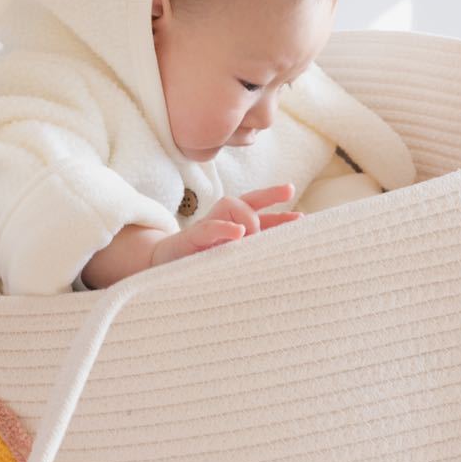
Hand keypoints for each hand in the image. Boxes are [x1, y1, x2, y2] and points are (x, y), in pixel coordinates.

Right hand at [150, 183, 302, 266]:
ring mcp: (206, 228)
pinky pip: (209, 228)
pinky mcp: (191, 238)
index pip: (258, 215)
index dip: (279, 215)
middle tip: (290, 191)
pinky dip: (224, 228)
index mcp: (231, 229)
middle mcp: (221, 222)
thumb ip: (249, 255)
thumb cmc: (196, 266)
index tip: (301, 217)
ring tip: (249, 235)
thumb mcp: (228, 261)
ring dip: (246, 217)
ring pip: (230, 205)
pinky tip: (237, 234)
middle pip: (248, 200)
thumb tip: (281, 258)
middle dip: (270, 195)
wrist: (159, 270)